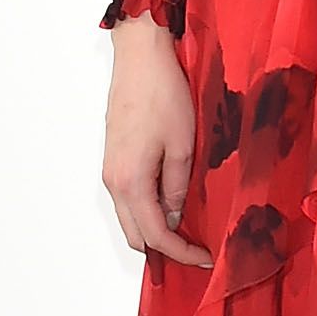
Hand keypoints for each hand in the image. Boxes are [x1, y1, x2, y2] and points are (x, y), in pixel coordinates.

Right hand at [102, 16, 211, 265]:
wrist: (140, 58)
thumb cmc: (162, 95)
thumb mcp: (183, 146)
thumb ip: (177, 187)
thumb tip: (173, 217)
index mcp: (131, 183)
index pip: (155, 236)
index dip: (181, 253)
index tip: (206, 257)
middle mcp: (114, 182)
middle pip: (135, 234)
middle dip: (164, 249)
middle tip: (196, 250)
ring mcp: (110, 170)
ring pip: (129, 217)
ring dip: (154, 230)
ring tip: (187, 231)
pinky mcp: (114, 158)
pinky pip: (127, 198)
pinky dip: (146, 211)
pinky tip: (169, 204)